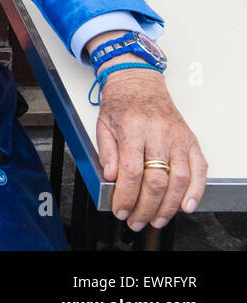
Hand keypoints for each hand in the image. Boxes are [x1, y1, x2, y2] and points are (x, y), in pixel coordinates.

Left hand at [95, 66, 206, 230]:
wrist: (138, 81)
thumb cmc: (121, 103)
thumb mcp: (102, 124)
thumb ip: (106, 152)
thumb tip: (112, 178)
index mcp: (133, 127)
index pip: (132, 171)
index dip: (126, 196)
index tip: (120, 210)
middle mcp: (158, 132)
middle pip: (157, 179)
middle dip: (146, 206)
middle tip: (136, 221)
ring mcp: (178, 137)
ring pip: (179, 178)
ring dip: (169, 205)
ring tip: (157, 219)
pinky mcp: (190, 140)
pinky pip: (199, 169)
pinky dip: (196, 190)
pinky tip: (186, 205)